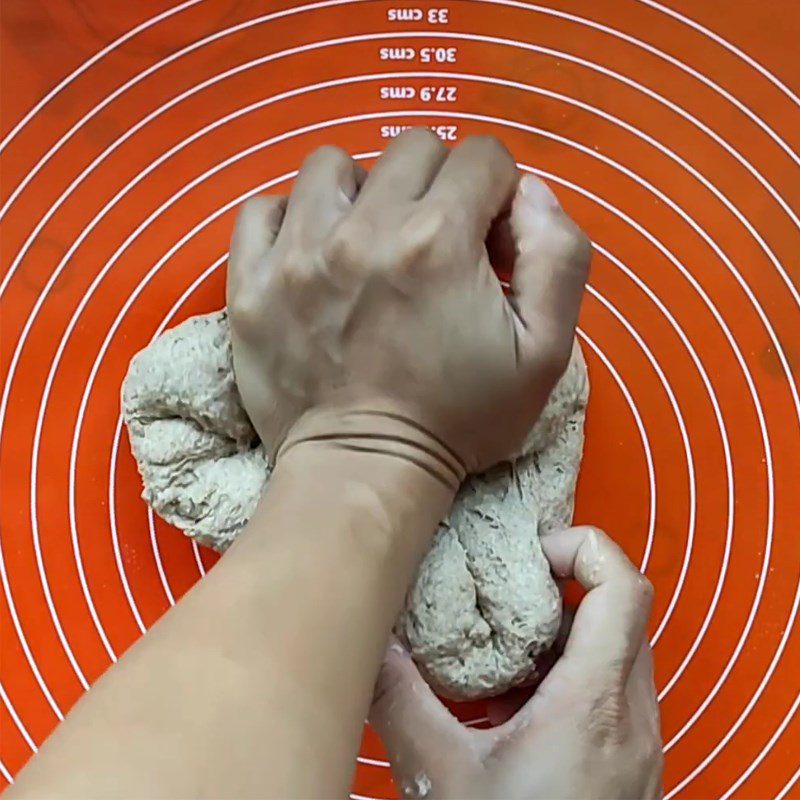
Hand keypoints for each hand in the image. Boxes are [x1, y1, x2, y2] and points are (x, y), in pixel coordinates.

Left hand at [226, 129, 590, 476]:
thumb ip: (559, 255)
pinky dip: (291, 219)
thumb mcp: (546, 353)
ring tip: (369, 244)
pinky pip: (262, 208)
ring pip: (332, 165)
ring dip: (363, 192)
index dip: (497, 196)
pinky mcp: (251, 282)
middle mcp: (364, 230)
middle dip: (438, 187)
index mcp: (440, 241)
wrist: (364, 471)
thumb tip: (529, 193)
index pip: (482, 157)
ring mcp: (296, 253)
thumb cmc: (460, 419)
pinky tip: (313, 254)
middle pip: (412, 149)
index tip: (486, 244)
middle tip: (434, 246)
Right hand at [370, 526, 662, 799]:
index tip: (528, 556)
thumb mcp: (441, 778)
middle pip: (620, 612)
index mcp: (594, 704)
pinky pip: (611, 691)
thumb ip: (401, 701)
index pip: (623, 586)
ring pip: (617, 651)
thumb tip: (371, 645)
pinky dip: (570, 674)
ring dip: (565, 635)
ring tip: (505, 650)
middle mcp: (631, 716)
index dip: (580, 547)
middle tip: (507, 594)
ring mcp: (637, 743)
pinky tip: (516, 706)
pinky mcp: (628, 765)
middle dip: (563, 588)